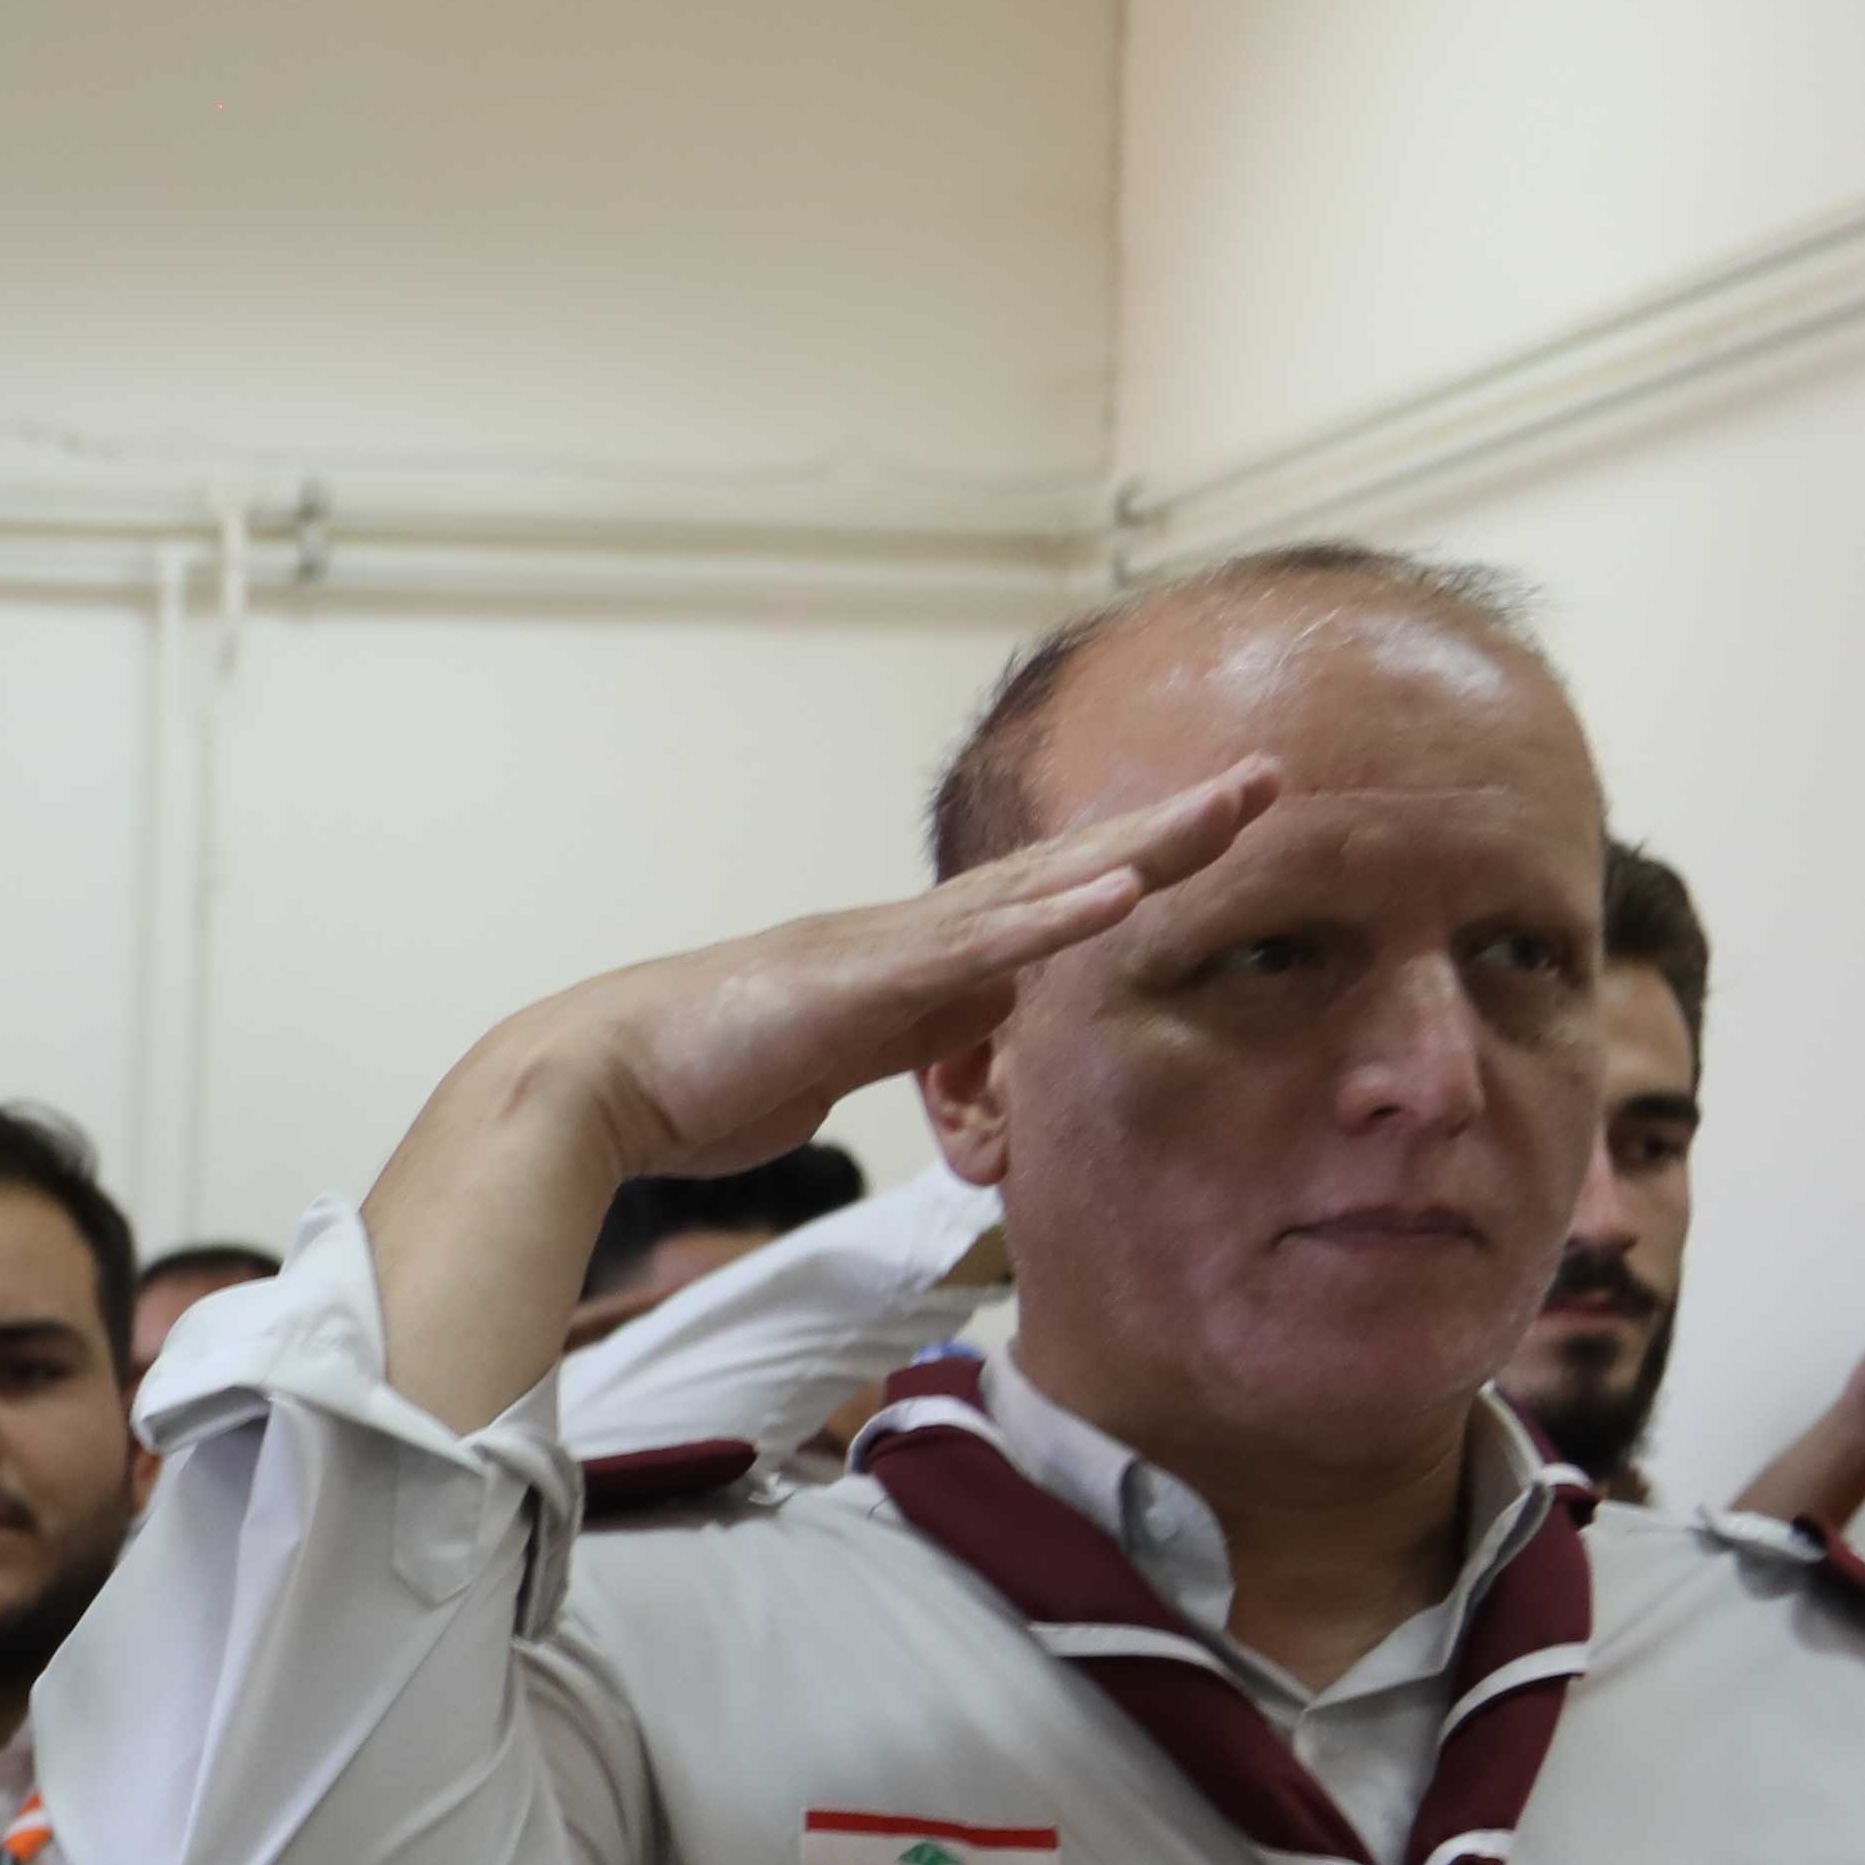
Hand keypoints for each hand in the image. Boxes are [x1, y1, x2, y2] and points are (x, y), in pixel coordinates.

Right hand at [368, 765, 1277, 1429]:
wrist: (594, 1084)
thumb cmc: (690, 1085)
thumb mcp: (830, 1066)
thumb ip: (902, 1042)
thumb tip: (972, 1042)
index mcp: (907, 964)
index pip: (1041, 907)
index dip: (1129, 869)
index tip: (1210, 839)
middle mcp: (908, 938)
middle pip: (1063, 874)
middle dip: (1171, 829)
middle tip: (1270, 780)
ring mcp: (887, 952)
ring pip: (1039, 889)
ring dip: (1144, 846)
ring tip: (1237, 806)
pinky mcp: (860, 984)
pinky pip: (975, 950)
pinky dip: (1054, 920)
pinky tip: (1124, 892)